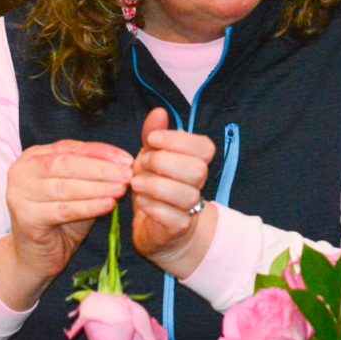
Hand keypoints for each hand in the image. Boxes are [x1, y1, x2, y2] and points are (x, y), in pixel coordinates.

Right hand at [0, 140, 132, 309]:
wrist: (37, 258)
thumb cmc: (61, 220)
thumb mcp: (78, 191)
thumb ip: (92, 173)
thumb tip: (124, 162)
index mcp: (33, 157)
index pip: (71, 148)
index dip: (101, 153)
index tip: (127, 160)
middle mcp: (21, 172)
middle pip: (66, 164)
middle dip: (101, 169)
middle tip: (127, 174)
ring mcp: (19, 194)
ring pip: (65, 187)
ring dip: (97, 187)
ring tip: (121, 189)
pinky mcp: (25, 217)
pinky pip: (63, 210)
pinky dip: (88, 206)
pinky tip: (108, 205)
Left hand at [131, 108, 216, 278]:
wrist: (156, 227)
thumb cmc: (154, 186)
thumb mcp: (150, 156)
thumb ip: (154, 134)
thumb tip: (159, 111)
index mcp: (196, 162)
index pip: (204, 147)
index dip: (179, 140)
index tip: (152, 139)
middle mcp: (199, 184)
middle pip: (197, 170)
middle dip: (164, 163)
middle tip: (142, 163)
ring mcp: (191, 208)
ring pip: (187, 195)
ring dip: (156, 186)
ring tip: (136, 184)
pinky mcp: (179, 228)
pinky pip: (174, 218)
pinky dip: (154, 207)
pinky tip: (142, 202)